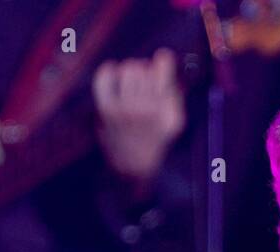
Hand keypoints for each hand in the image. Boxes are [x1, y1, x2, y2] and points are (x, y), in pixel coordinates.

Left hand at [93, 48, 185, 189]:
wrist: (133, 165)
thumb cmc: (155, 137)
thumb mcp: (174, 120)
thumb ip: (174, 91)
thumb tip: (163, 58)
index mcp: (167, 111)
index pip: (163, 70)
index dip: (162, 62)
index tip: (162, 60)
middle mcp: (147, 110)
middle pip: (142, 68)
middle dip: (144, 71)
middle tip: (144, 81)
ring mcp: (126, 110)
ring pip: (127, 70)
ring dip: (129, 72)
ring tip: (131, 83)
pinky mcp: (107, 110)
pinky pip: (105, 77)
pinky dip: (108, 71)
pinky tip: (114, 76)